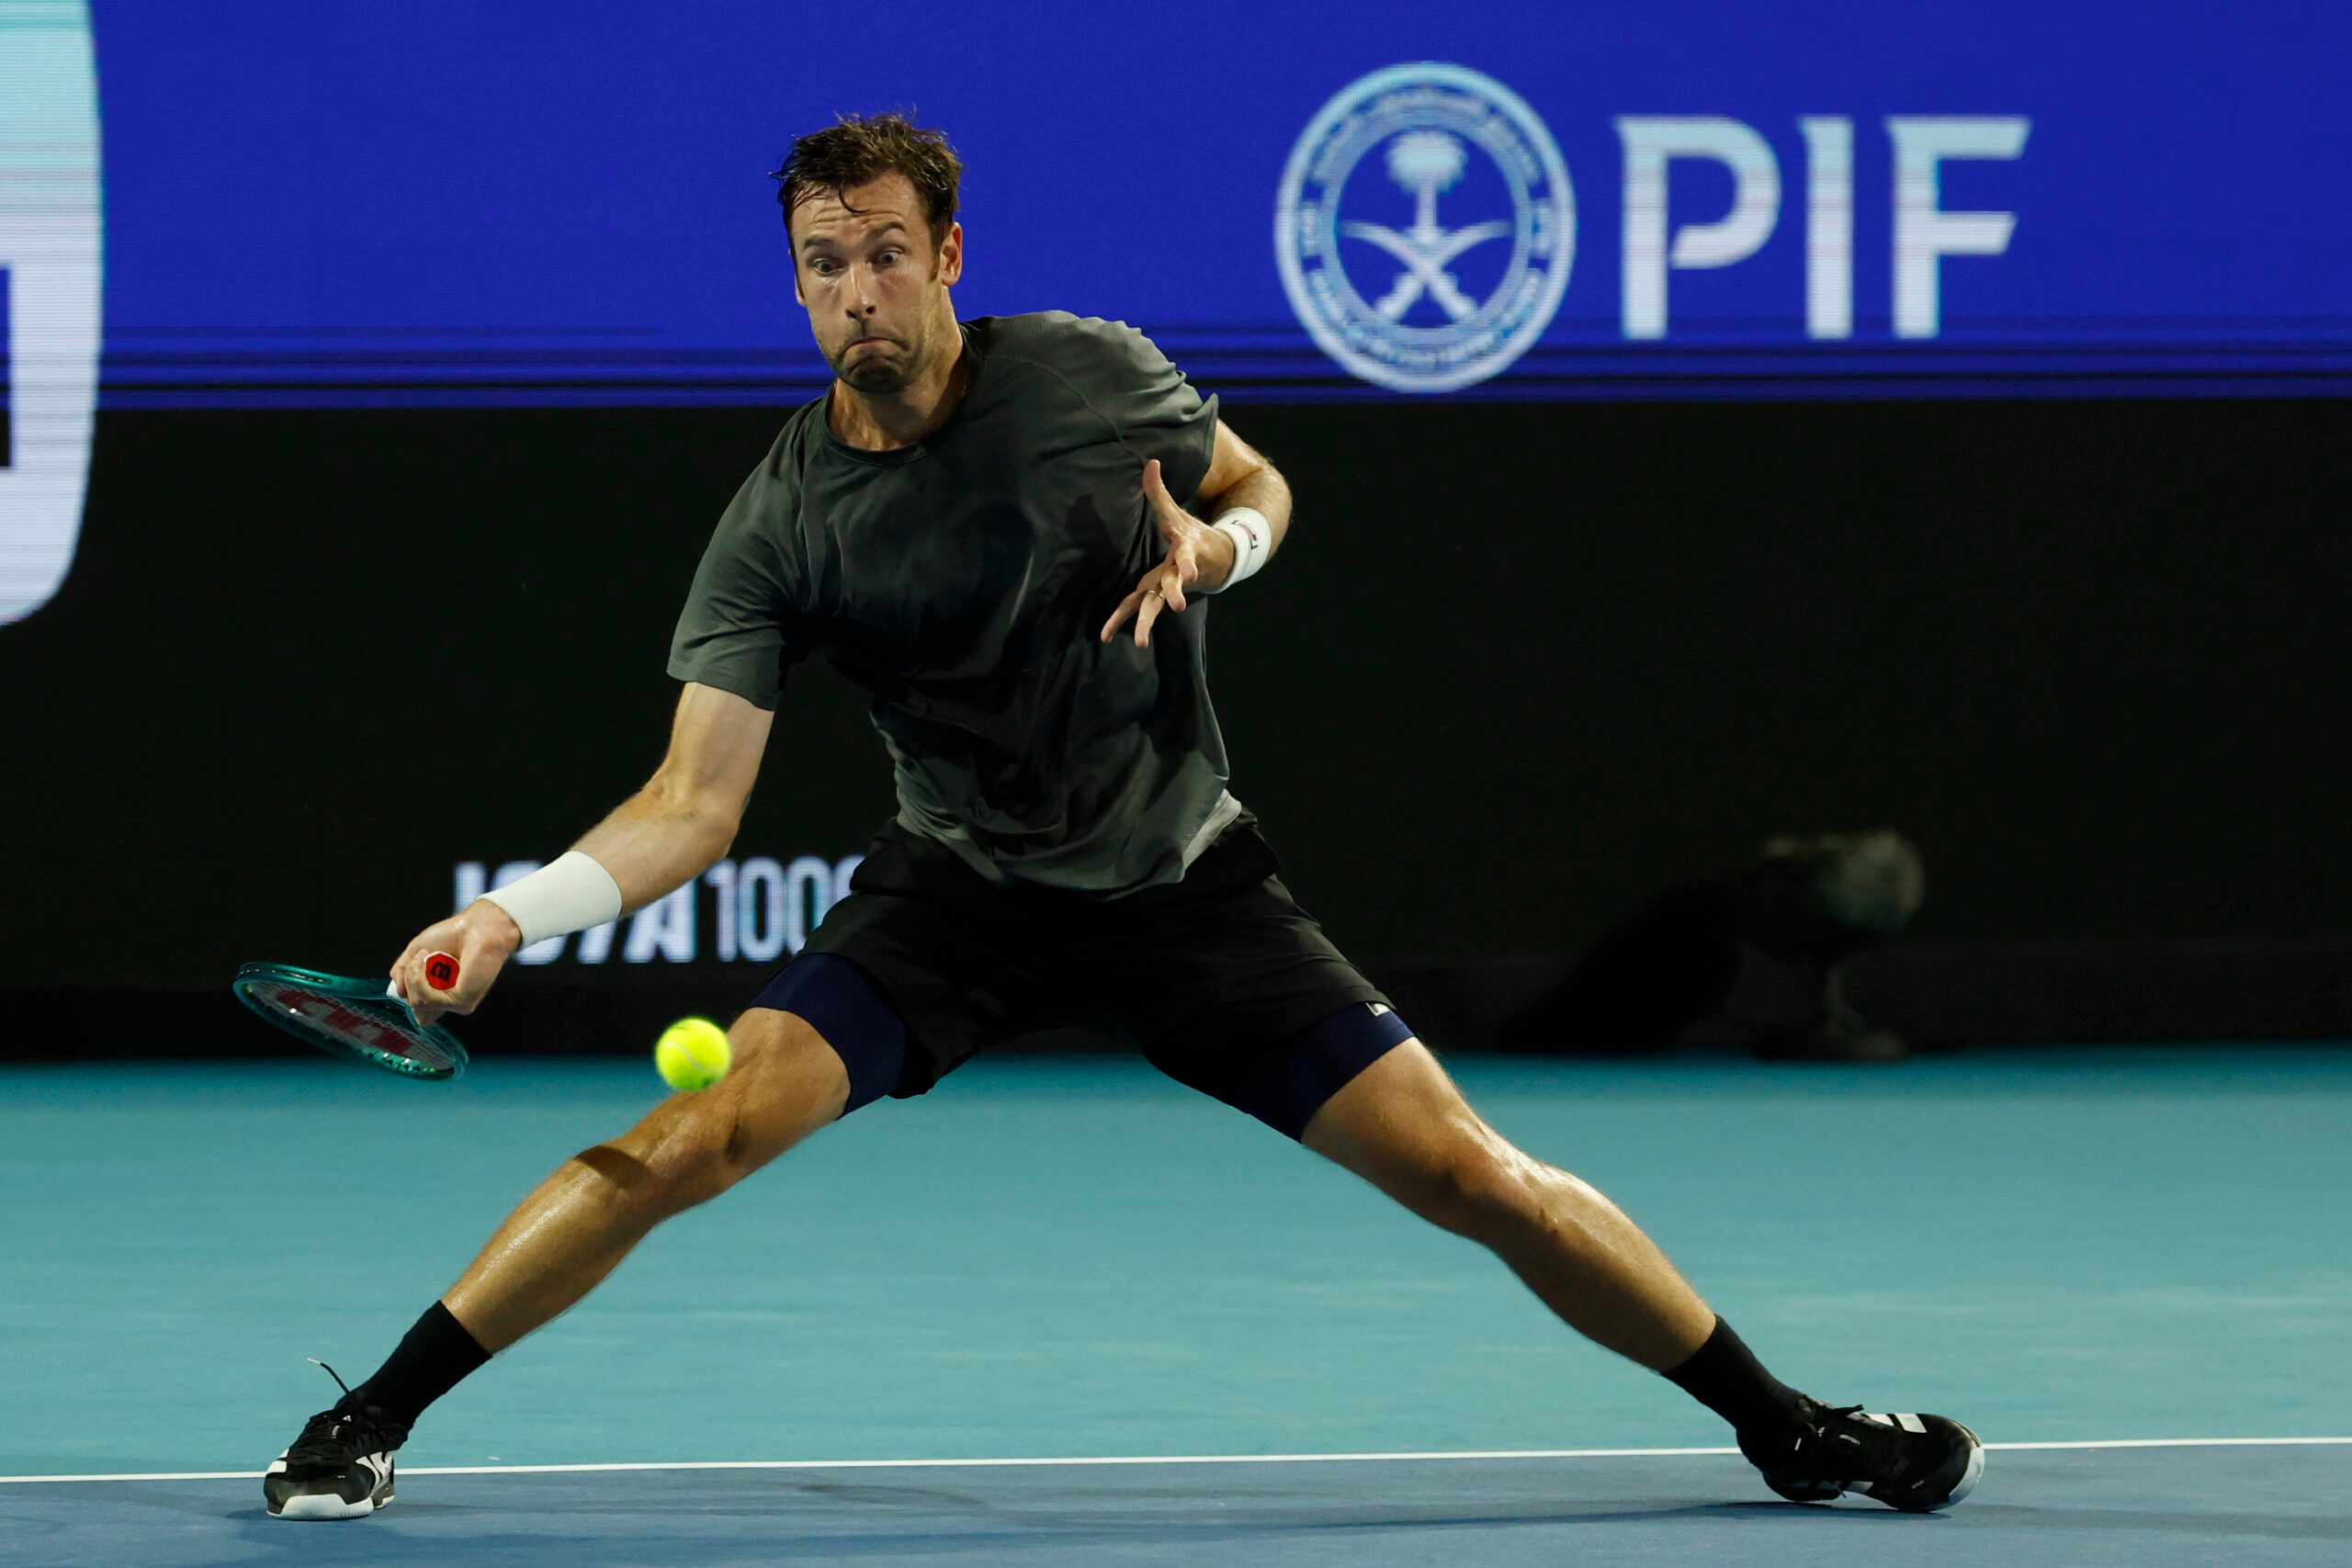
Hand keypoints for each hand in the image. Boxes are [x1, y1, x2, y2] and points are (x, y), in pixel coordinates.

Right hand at [390, 899, 523, 1025]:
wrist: (474, 927)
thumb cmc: (451, 936)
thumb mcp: (415, 951)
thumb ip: (402, 972)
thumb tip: (399, 991)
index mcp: (440, 993)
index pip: (418, 1012)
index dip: (409, 990)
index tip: (414, 968)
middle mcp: (449, 1001)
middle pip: (415, 1007)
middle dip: (410, 979)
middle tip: (423, 956)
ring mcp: (456, 1003)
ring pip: (418, 1004)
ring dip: (414, 976)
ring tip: (426, 956)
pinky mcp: (462, 1002)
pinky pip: (429, 1000)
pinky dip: (422, 979)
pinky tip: (432, 961)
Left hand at [1098, 459, 1237, 647]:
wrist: (1216, 561)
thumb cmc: (1191, 534)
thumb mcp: (1177, 513)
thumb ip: (1159, 492)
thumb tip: (1150, 462)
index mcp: (1184, 550)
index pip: (1186, 555)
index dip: (1188, 563)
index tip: (1191, 574)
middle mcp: (1178, 572)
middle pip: (1175, 584)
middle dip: (1175, 594)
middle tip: (1180, 606)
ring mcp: (1167, 586)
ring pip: (1156, 605)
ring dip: (1148, 623)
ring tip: (1140, 643)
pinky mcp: (1156, 595)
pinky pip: (1136, 608)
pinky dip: (1121, 620)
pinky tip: (1104, 635)